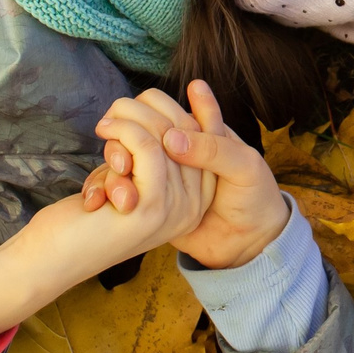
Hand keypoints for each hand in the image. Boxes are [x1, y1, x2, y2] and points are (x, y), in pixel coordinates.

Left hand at [0, 93, 216, 352]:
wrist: (52, 257)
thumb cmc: (89, 213)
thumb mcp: (129, 176)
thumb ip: (151, 152)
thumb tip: (156, 104)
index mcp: (194, 201)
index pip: (202, 135)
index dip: (171, 108)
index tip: (142, 101)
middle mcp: (194, 208)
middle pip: (186, 129)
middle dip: (146, 110)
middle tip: (113, 118)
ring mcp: (176, 210)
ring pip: (166, 133)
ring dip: (128, 118)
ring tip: (105, 128)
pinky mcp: (151, 208)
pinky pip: (148, 147)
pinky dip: (122, 130)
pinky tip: (103, 134)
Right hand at [82, 81, 289, 268]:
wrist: (248, 245)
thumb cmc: (255, 199)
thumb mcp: (244, 169)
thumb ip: (212, 149)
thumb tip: (170, 138)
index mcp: (206, 134)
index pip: (175, 109)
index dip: (154, 107)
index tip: (136, 108)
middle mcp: (182, 150)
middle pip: (145, 127)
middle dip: (128, 129)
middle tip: (112, 131)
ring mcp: (165, 174)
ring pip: (129, 153)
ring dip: (115, 155)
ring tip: (116, 166)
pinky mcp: (153, 199)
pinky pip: (124, 185)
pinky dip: (108, 185)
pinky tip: (98, 195)